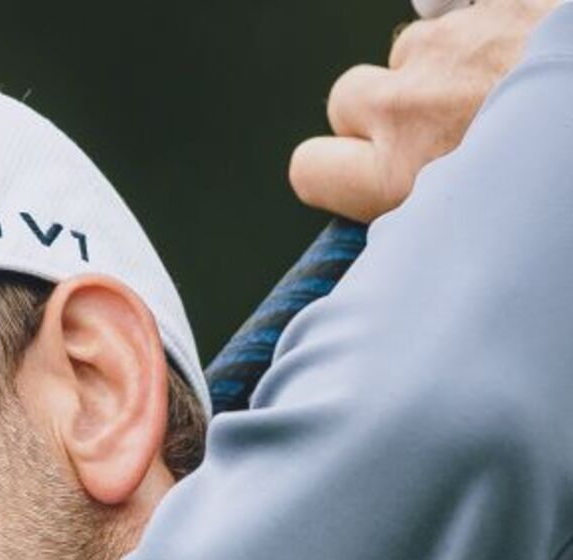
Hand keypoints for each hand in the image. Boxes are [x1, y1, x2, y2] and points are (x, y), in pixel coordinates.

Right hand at [290, 0, 559, 221]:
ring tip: (506, 88)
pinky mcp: (494, 3)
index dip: (336, 171)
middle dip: (388, 112)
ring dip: (444, 67)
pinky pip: (460, 11)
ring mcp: (449, 46)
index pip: (309, 169)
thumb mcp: (494, 238)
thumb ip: (437, 225)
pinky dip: (489, 26)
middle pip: (349, 101)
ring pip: (409, 52)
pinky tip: (529, 50)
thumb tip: (425, 238)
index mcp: (396, 176)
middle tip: (450, 132)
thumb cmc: (562, 198)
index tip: (371, 176)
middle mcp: (404, 106)